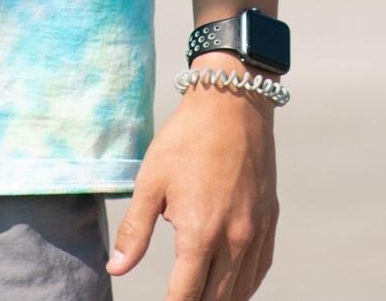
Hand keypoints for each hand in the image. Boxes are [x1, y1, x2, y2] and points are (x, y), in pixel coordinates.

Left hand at [106, 58, 278, 300]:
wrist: (232, 105)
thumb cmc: (187, 140)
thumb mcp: (150, 183)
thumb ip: (134, 231)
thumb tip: (116, 269)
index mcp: (200, 232)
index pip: (186, 294)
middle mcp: (234, 238)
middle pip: (216, 298)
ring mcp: (256, 231)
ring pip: (241, 289)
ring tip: (201, 300)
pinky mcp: (269, 220)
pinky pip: (260, 268)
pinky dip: (245, 287)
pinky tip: (232, 288)